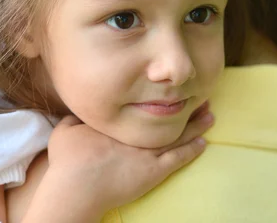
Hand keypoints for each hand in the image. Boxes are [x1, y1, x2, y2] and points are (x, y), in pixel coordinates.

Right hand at [24, 103, 213, 222]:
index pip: (143, 105)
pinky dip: (192, 150)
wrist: (76, 186)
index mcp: (119, 120)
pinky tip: (204, 142)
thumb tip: (77, 113)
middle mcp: (137, 132)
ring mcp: (147, 151)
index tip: (173, 89)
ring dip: (196, 124)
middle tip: (202, 96)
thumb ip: (73, 119)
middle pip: (167, 116)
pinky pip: (178, 158)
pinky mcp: (153, 172)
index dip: (161, 97)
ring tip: (210, 115)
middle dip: (186, 106)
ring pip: (178, 135)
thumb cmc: (68, 160)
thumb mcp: (66, 130)